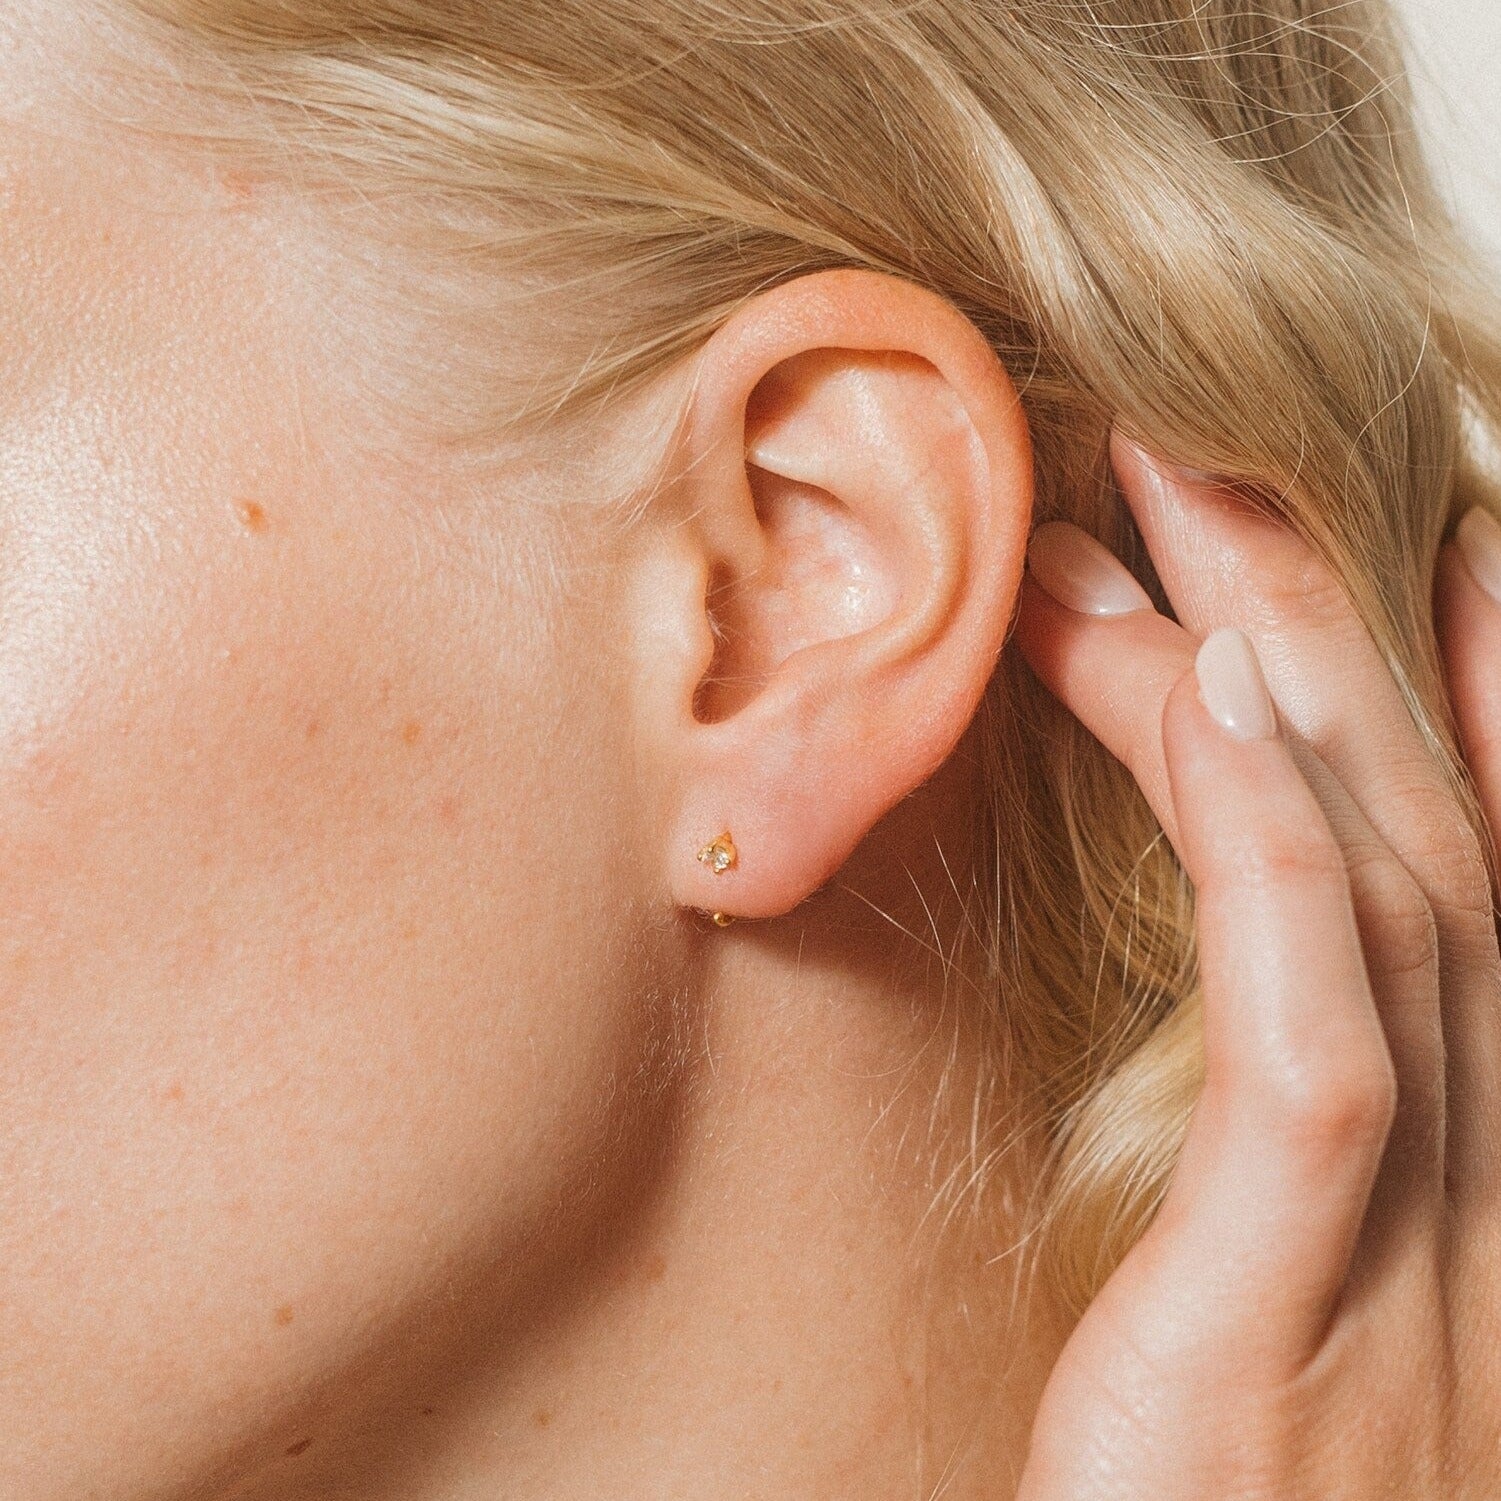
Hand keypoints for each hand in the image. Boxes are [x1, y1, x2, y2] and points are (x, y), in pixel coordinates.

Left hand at [1010, 430, 1500, 1498]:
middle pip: (1417, 826)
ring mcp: (1423, 1246)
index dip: (1462, 693)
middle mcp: (1487, 1181)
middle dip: (1328, 618)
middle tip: (1212, 447)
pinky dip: (1280, 855)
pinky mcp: (1293, 1313)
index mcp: (1469, 1175)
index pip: (1469, 882)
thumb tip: (1276, 996)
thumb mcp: (1276, 1304)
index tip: (1406, 537)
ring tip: (1166, 501)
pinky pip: (1317, 1036)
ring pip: (1377, 884)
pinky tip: (1228, 701)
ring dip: (1277, 672)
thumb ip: (1294, 1151)